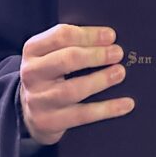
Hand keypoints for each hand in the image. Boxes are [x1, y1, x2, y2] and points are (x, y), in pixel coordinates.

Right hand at [19, 24, 133, 144]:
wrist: (28, 112)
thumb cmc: (50, 74)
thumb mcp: (51, 53)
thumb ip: (73, 43)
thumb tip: (109, 39)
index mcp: (34, 50)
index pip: (61, 36)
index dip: (89, 35)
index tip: (111, 36)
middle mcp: (33, 73)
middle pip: (67, 60)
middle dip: (96, 55)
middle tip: (118, 53)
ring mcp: (39, 99)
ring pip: (73, 89)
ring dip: (101, 80)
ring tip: (120, 73)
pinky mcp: (49, 121)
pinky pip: (83, 115)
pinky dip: (108, 109)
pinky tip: (126, 103)